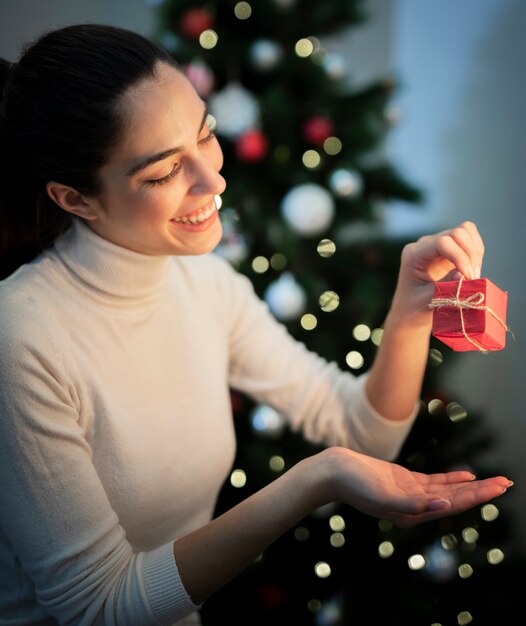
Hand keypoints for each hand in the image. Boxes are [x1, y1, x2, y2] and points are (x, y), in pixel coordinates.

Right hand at [324, 447, 511, 527]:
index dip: (477, 495)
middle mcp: (416, 505)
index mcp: (413, 512)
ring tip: (494, 481)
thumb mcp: (383, 495)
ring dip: (471, 485)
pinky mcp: (404, 480)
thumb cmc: (354, 484)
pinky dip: (452, 478)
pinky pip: (434, 481)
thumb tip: (445, 506)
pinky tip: (465, 474)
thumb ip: (413, 503)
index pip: (454, 504)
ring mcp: (411, 492)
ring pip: (448, 489)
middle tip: (507, 482)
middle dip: (482, 491)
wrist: (334, 472)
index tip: (499, 487)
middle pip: (456, 498)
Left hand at [390, 221, 484, 324]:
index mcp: (414, 255)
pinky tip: (471, 271)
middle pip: (457, 233)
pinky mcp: (449, 250)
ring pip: (466, 232)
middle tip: (472, 279)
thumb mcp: (427, 302)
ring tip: (472, 276)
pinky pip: (469, 240)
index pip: (442, 243)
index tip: (469, 277)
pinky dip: (476, 253)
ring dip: (475, 253)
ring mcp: (437, 245)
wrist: (408, 313)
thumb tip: (464, 274)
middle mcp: (425, 245)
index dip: (460, 257)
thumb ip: (445, 288)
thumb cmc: (414, 309)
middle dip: (470, 255)